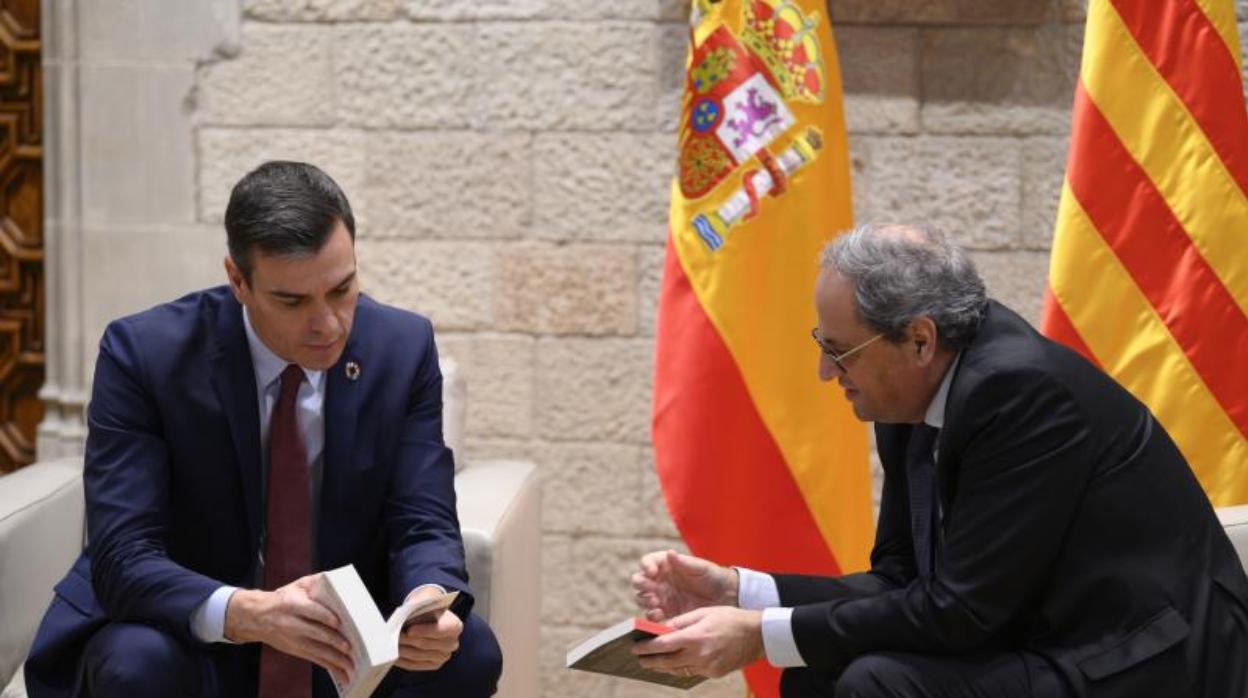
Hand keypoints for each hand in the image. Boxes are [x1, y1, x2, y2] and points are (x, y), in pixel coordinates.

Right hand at [224, 574, 353, 685]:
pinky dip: (328, 665)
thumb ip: (316, 583)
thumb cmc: (283, 599)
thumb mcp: (298, 585)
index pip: (310, 611)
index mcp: (291, 604)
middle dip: (332, 640)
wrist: (258, 617)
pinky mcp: (296, 650)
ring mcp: (293, 639)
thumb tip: (338, 583)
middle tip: (348, 646)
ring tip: (348, 661)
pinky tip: (341, 669)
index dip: (324, 616)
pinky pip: (314, 659)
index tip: (337, 622)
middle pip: (314, 633)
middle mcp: (291, 623)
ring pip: (315, 650)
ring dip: (333, 657)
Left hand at [397, 587, 462, 671]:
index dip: (425, 631)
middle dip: (407, 639)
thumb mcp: (426, 602)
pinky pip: (414, 665)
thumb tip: (404, 615)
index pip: (441, 630)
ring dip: (402, 649)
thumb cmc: (428, 609)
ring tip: (389, 643)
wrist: (432, 618)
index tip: (409, 630)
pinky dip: (402, 660)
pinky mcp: (433, 665)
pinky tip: (393, 654)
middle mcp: (452, 643)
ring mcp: (443, 656)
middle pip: (426, 644)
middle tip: (393, 635)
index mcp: (455, 626)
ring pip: (417, 655)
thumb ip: (418, 607)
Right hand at [632, 549, 738, 621]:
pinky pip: (651, 616)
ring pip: (641, 598)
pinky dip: (651, 617)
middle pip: (639, 581)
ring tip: (656, 604)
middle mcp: (659, 581)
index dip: (646, 566)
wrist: (724, 597)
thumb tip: (670, 553)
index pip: (647, 562)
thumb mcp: (700, 567)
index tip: (652, 572)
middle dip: (641, 585)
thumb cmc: (712, 576)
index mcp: (665, 565)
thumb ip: (685, 563)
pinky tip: (659, 616)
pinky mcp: (665, 613)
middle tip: (652, 590)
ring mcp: (660, 597)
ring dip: (644, 601)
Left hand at [633, 606, 764, 678]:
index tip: (634, 647)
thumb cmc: (730, 618)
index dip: (647, 648)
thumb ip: (681, 621)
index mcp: (696, 637)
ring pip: (678, 670)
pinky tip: (675, 662)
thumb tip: (661, 628)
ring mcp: (707, 667)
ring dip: (664, 666)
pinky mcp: (714, 673)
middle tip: (638, 659)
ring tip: (653, 662)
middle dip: (650, 661)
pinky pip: (692, 672)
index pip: (663, 645)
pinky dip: (681, 667)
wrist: (757, 635)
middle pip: (667, 662)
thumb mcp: (704, 612)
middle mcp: (700, 655)